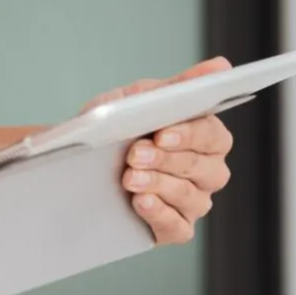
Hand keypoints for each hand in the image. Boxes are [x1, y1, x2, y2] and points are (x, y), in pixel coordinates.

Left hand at [85, 58, 235, 244]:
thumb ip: (178, 86)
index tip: (162, 133)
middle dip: (169, 160)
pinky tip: (140, 202)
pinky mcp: (173, 228)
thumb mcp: (137, 100)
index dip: (191, 136)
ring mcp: (192, 202)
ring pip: (193, 198)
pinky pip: (178, 227)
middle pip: (207, 170)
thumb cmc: (117, 126)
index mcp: (204, 138)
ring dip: (160, 185)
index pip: (214, 137)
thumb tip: (220, 66)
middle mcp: (206, 172)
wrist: (75, 160)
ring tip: (129, 177)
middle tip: (136, 154)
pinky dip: (160, 214)